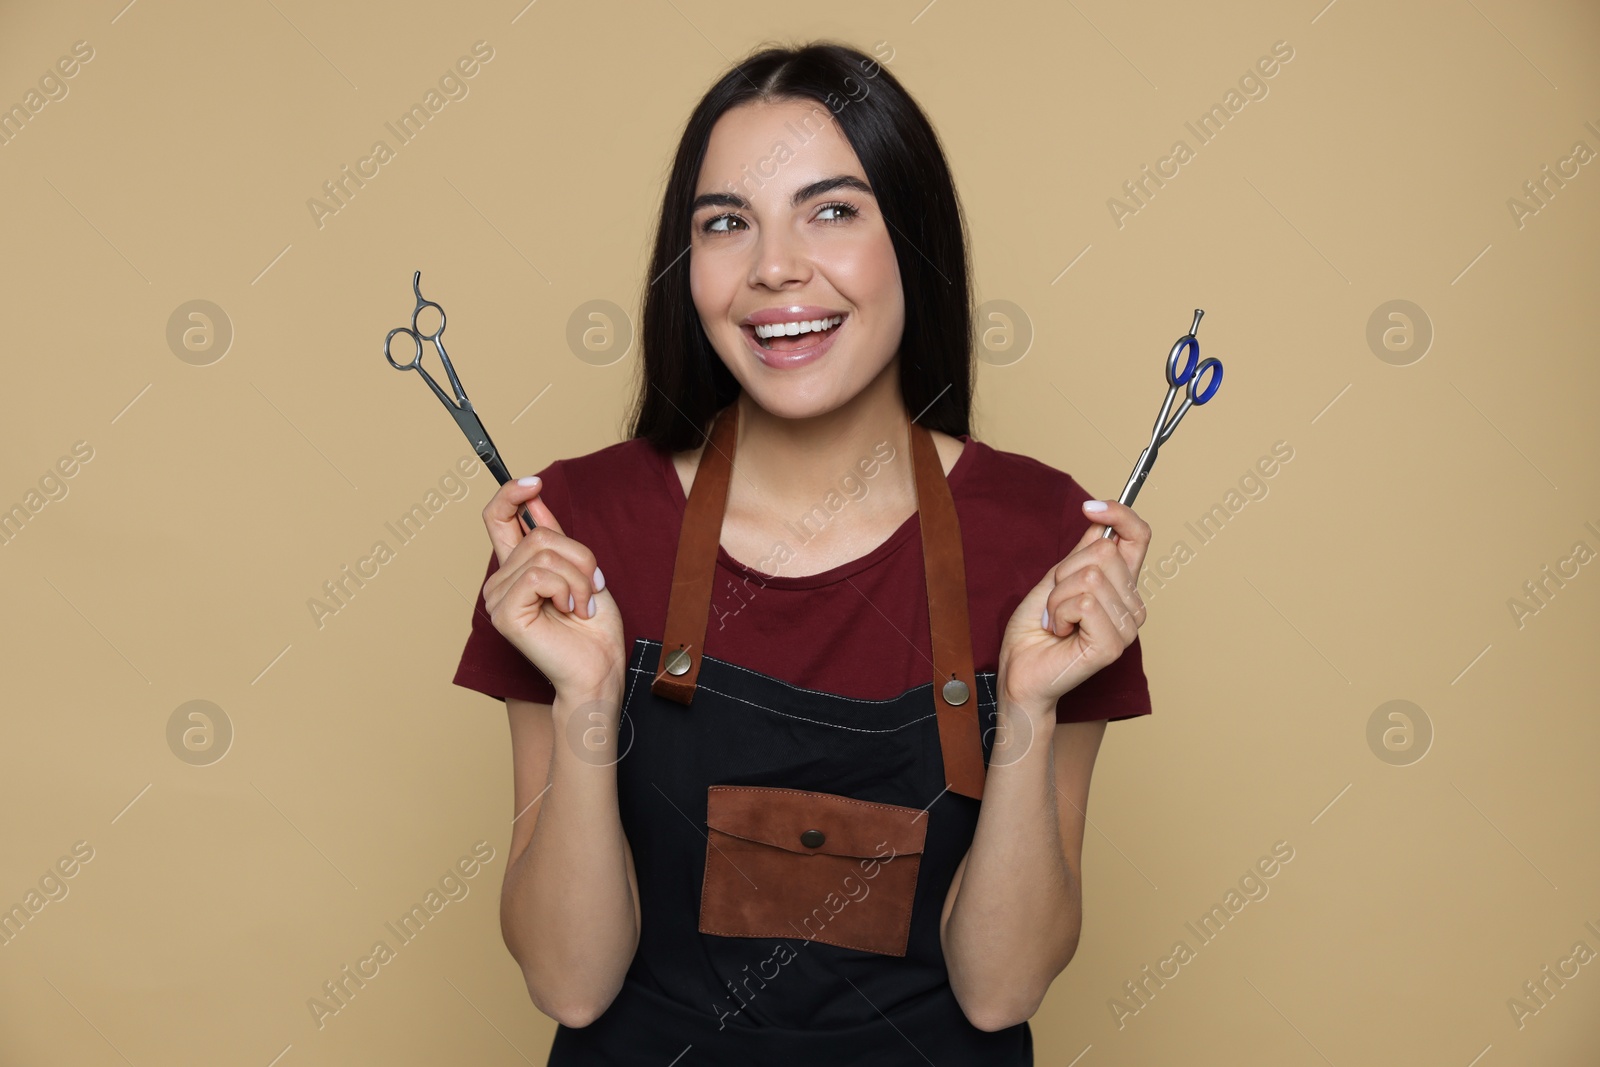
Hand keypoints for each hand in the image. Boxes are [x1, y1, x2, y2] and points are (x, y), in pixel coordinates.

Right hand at [480, 476, 625, 700]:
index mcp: (517, 567)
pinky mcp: (504, 613)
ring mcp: (498, 597)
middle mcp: (501, 580)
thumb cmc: (593, 627)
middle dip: (578, 555)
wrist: (599, 667)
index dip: (510, 494)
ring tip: (581, 604)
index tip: (534, 483)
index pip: (496, 518)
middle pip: (538, 533)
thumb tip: (535, 497)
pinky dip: (565, 589)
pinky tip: (570, 610)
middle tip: (590, 587)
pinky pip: (538, 575)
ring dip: (577, 577)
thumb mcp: (580, 568)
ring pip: (542, 553)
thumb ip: (554, 537)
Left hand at [996, 499, 1150, 721]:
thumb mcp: (1055, 580)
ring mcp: (1127, 626)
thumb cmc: (1034, 631)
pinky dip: (1059, 613)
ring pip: (1090, 577)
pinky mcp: (1114, 644)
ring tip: (1056, 621)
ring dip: (1058, 597)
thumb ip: (1081, 554)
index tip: (1090, 507)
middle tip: (1055, 602)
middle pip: (1104, 551)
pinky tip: (1060, 632)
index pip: (1139, 537)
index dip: (1120, 515)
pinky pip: (1084, 602)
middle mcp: (1132, 605)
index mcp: (1121, 586)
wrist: (1020, 672)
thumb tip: (1100, 520)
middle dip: (1065, 572)